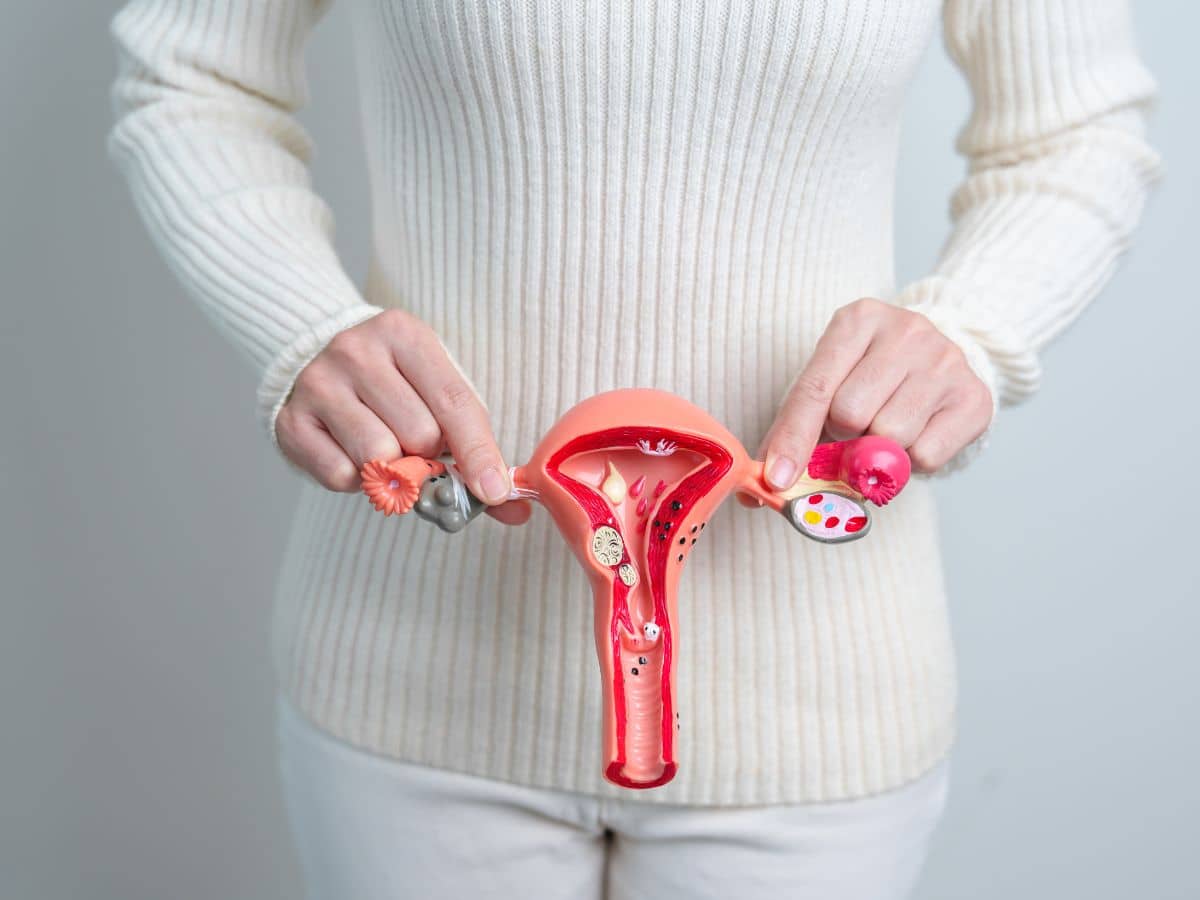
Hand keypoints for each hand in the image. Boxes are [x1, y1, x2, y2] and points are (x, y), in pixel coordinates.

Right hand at [276, 309, 530, 524]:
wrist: (314, 362)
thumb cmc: (393, 385)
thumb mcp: (436, 393)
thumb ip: (474, 446)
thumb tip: (513, 507)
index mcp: (403, 334)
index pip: (453, 401)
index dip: (478, 451)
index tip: (494, 489)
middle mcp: (356, 351)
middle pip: (419, 434)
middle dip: (429, 455)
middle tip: (419, 449)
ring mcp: (319, 384)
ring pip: (379, 457)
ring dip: (394, 470)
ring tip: (388, 450)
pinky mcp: (292, 421)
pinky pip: (342, 476)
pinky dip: (357, 481)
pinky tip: (353, 453)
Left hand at [758, 298, 992, 488]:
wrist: (945, 360)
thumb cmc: (872, 378)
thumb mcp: (830, 384)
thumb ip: (794, 430)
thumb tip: (758, 493)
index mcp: (858, 320)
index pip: (815, 388)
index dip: (793, 438)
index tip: (776, 479)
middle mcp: (906, 331)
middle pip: (851, 413)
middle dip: (845, 435)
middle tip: (855, 428)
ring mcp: (946, 360)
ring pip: (890, 436)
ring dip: (879, 449)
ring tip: (887, 427)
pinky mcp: (974, 397)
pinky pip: (924, 456)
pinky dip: (911, 462)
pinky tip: (917, 433)